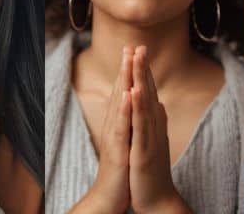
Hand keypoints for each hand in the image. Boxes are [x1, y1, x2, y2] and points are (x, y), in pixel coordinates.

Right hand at [70, 47, 132, 213]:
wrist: (108, 199)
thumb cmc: (119, 173)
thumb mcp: (127, 145)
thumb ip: (129, 126)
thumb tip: (134, 112)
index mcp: (119, 124)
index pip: (124, 93)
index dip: (129, 71)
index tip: (135, 51)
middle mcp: (114, 126)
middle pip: (120, 92)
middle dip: (125, 68)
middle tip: (130, 45)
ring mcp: (114, 137)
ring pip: (119, 104)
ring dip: (123, 81)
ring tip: (128, 60)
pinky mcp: (116, 150)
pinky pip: (121, 126)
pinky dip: (124, 108)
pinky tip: (128, 93)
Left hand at [129, 47, 189, 213]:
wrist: (156, 199)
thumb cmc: (152, 171)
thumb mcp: (153, 141)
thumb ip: (156, 121)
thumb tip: (160, 104)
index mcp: (153, 124)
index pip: (148, 92)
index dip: (143, 71)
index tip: (138, 49)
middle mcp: (154, 127)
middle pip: (148, 92)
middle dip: (143, 68)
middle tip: (140, 45)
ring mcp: (150, 137)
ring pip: (145, 103)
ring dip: (142, 80)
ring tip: (138, 59)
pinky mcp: (144, 149)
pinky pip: (140, 124)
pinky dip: (138, 106)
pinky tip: (135, 91)